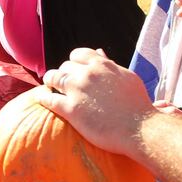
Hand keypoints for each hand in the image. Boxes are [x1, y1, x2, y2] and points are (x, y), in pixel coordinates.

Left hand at [39, 48, 154, 157]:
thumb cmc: (138, 105)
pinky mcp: (71, 110)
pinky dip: (43, 98)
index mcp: (102, 65)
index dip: (74, 63)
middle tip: (62, 83)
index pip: (78, 54)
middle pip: (64, 67)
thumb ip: (110, 65)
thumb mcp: (127, 77)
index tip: (74, 70)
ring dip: (50, 82)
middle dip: (63, 74)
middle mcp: (88, 74)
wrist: (140, 129)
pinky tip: (41, 99)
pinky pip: (48, 99)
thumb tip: (99, 52)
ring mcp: (77, 90)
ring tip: (50, 88)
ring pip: (53, 78)